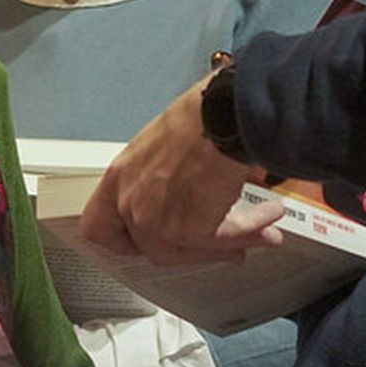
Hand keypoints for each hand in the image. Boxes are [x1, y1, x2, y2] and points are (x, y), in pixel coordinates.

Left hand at [80, 74, 282, 263]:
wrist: (223, 115)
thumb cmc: (199, 116)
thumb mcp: (163, 143)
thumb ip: (165, 178)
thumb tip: (192, 193)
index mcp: (119, 177)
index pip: (96, 227)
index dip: (119, 241)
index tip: (136, 244)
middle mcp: (131, 203)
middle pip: (149, 248)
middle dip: (189, 248)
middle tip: (213, 245)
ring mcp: (157, 221)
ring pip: (189, 251)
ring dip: (227, 242)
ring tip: (257, 230)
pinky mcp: (189, 232)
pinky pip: (222, 241)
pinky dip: (251, 230)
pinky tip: (269, 217)